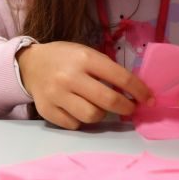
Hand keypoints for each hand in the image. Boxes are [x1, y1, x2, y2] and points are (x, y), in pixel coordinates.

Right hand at [17, 41, 151, 129]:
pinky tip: (78, 110)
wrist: (29, 65)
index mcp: (84, 58)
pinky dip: (81, 120)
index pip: (120, 77)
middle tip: (130, 108)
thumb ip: (107, 70)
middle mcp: (69, 77)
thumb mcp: (86, 54)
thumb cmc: (65, 59)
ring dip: (102, 114)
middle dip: (126, 107)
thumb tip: (135, 92)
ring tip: (99, 107)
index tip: (148, 99)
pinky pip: (75, 125)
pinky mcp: (47, 110)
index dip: (139, 90)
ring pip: (92, 116)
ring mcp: (56, 95)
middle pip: (108, 100)